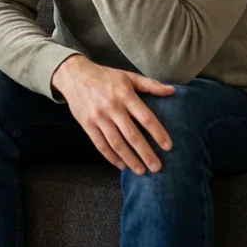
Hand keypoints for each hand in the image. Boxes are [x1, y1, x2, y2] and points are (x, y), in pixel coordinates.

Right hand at [51, 54, 176, 175]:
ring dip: (130, 159)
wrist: (74, 75)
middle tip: (157, 167)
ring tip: (141, 171)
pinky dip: (111, 157)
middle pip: (132, 135)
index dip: (158, 133)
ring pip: (116, 143)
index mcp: (125, 95)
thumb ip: (150, 85)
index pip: (145, 117)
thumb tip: (172, 91)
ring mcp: (98, 117)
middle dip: (145, 153)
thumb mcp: (128, 76)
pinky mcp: (87, 124)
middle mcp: (112, 107)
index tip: (168, 147)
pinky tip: (121, 165)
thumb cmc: (105, 76)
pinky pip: (100, 144)